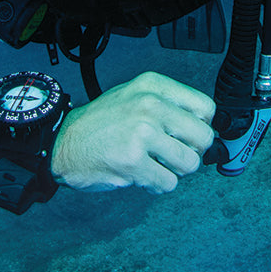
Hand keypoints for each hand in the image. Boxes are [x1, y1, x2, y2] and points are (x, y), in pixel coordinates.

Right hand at [50, 71, 215, 193]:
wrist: (64, 141)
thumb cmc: (102, 122)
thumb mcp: (135, 95)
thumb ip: (169, 105)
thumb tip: (205, 127)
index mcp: (154, 86)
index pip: (206, 108)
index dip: (200, 126)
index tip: (186, 134)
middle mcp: (151, 105)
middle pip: (204, 137)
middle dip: (191, 151)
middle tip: (172, 153)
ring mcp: (142, 133)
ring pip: (189, 163)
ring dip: (174, 170)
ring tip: (153, 163)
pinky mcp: (133, 162)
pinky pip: (168, 183)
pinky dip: (157, 185)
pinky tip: (142, 175)